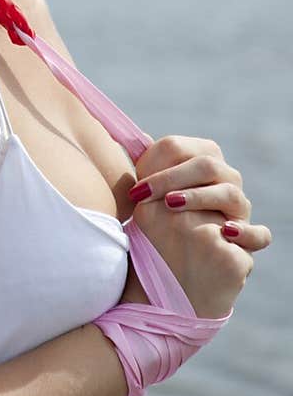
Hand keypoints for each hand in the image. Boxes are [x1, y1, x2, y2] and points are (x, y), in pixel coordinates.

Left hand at [129, 135, 271, 257]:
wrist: (179, 259)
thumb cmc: (163, 217)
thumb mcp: (152, 192)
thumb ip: (147, 165)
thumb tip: (140, 136)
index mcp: (204, 159)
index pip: (182, 148)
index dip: (156, 163)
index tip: (135, 186)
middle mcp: (227, 179)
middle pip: (207, 166)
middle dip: (172, 178)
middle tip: (144, 194)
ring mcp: (241, 208)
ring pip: (230, 193)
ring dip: (200, 196)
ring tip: (171, 204)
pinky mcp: (250, 238)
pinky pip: (259, 234)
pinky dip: (246, 231)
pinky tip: (226, 231)